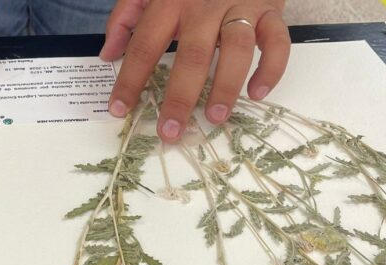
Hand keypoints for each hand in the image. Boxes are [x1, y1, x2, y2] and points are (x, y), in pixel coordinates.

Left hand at [101, 0, 289, 141]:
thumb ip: (126, 16)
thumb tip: (108, 54)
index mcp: (170, 2)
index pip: (144, 45)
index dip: (130, 79)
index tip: (119, 109)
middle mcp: (205, 5)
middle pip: (191, 55)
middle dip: (179, 98)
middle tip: (170, 131)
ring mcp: (240, 7)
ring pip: (236, 49)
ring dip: (225, 87)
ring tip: (214, 118)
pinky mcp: (271, 10)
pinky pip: (277, 41)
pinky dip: (271, 68)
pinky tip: (257, 93)